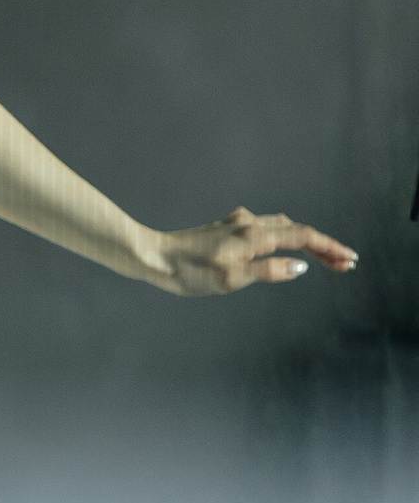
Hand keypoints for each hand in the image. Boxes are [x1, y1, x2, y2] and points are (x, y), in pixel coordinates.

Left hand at [149, 205, 357, 296]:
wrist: (153, 256)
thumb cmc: (190, 271)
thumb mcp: (232, 278)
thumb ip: (269, 271)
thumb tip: (300, 266)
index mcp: (254, 235)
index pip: (303, 237)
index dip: (329, 248)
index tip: (350, 260)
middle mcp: (248, 224)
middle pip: (295, 230)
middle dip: (321, 246)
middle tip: (343, 264)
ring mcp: (235, 224)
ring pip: (278, 225)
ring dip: (301, 238)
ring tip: (318, 255)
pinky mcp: (223, 229)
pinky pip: (261, 226)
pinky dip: (279, 234)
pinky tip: (273, 241)